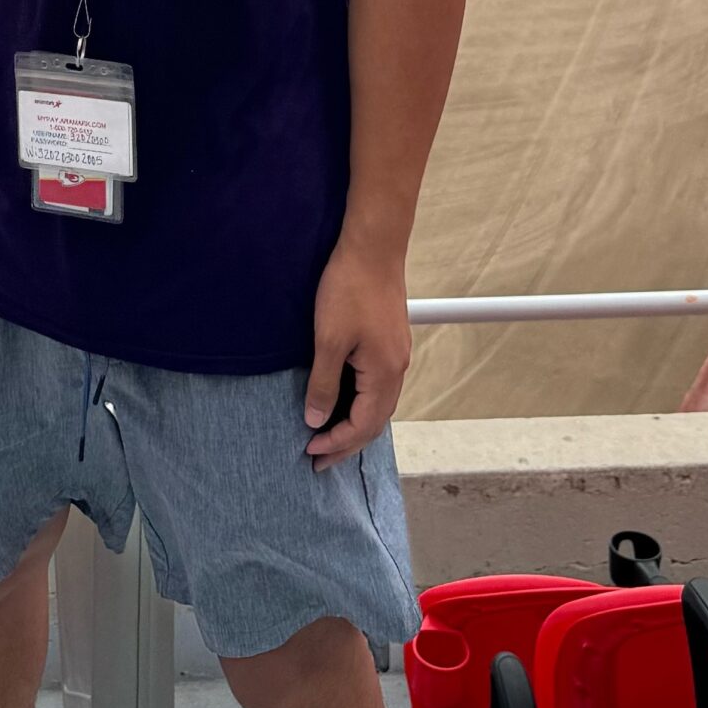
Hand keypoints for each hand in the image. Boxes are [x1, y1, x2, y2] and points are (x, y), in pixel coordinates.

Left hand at [303, 233, 410, 467]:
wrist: (373, 246)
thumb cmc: (349, 288)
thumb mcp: (328, 339)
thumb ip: (323, 384)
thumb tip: (317, 420)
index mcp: (385, 373)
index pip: (363, 425)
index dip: (336, 443)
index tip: (309, 451)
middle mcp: (397, 368)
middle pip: (375, 422)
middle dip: (347, 443)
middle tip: (319, 460)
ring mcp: (396, 354)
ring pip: (379, 405)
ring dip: (355, 425)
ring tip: (330, 438)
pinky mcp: (390, 341)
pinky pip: (379, 386)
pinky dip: (361, 404)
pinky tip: (345, 402)